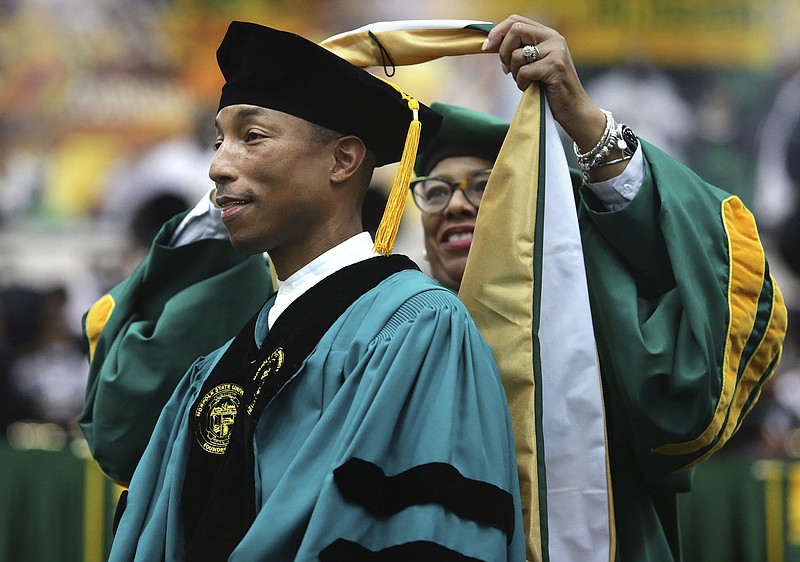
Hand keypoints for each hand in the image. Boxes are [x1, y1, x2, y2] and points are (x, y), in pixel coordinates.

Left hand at [482, 15, 604, 152]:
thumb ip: (519, 50)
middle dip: (503, 52)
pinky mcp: (555, 67)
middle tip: (506, 70)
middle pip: (515, 30)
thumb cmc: (550, 89)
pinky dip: (522, 84)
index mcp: (547, 34)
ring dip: (515, 73)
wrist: (573, 109)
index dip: (497, 31)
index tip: (487, 47)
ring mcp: (556, 51)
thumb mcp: (534, 64)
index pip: (516, 20)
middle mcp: (554, 38)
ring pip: (517, 55)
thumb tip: (491, 44)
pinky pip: (524, 72)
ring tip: (526, 82)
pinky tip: (531, 89)